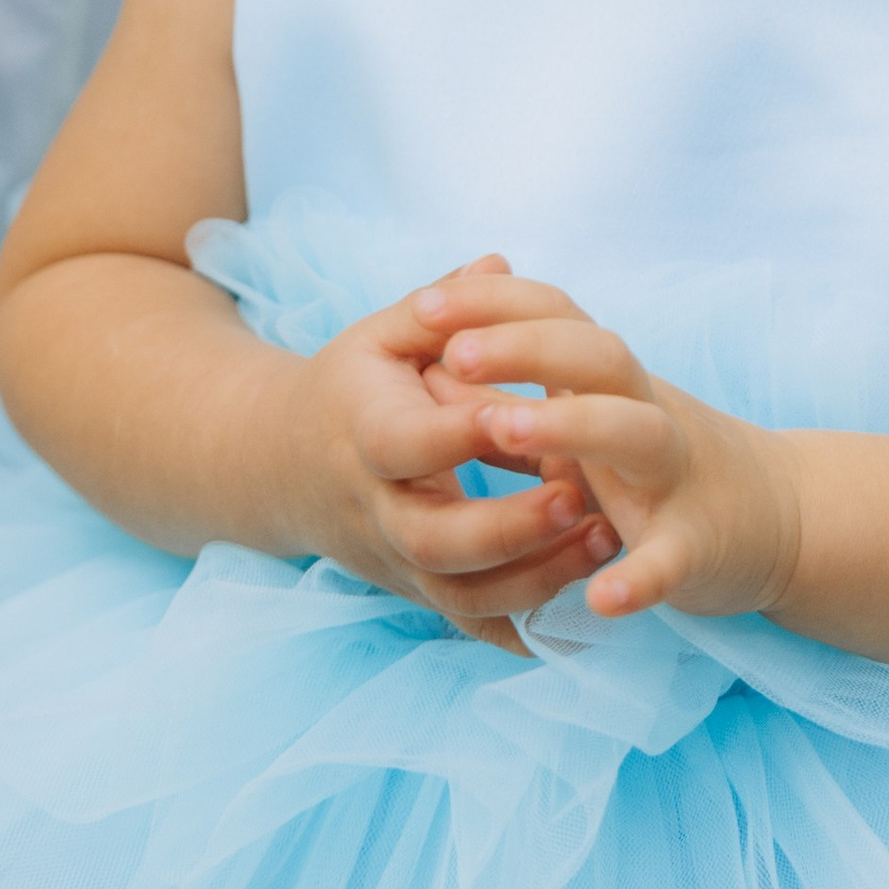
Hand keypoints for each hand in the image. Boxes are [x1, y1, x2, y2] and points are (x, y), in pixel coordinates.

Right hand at [285, 256, 620, 634]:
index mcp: (365, 436)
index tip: (520, 414)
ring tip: (606, 541)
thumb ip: (440, 303)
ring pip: (460, 595)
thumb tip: (498, 261)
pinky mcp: (418, 590)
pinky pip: (470, 624)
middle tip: (584, 497)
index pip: (409, 443)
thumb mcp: (379, 337)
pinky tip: (585, 607)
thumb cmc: (350, 388)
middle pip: (435, 541)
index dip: (461, 434)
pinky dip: (524, 627)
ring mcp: (397, 560)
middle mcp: (376, 510)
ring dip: (536, 579)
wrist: (282, 467)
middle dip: (511, 527)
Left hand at [425, 271, 804, 624]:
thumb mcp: (592, 415)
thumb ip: (519, 391)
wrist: (779, 517)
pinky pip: (671, 558)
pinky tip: (601, 599)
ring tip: (502, 429)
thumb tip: (432, 362)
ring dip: (571, 425)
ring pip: (634, 434)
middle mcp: (646, 414)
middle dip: (526, 348)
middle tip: (454, 354)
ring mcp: (676, 477)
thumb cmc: (657, 463)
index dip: (496, 306)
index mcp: (615, 382)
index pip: (561, 316)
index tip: (425, 306)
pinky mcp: (698, 546)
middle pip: (598, 357)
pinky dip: (641, 577)